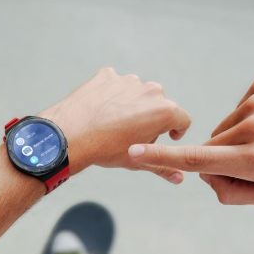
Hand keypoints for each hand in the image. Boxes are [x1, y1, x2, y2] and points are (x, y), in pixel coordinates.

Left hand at [40, 67, 189, 182]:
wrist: (71, 135)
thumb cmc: (107, 150)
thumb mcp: (137, 161)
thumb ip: (162, 167)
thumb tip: (179, 178)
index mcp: (165, 111)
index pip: (182, 119)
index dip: (176, 130)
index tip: (166, 136)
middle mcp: (151, 91)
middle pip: (160, 105)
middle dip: (152, 117)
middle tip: (133, 134)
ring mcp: (129, 81)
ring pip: (137, 93)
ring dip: (132, 104)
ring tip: (114, 123)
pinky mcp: (108, 75)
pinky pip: (115, 84)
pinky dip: (111, 94)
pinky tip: (101, 110)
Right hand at [128, 74, 253, 204]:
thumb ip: (236, 194)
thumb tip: (207, 179)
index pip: (200, 159)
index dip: (163, 156)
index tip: (135, 150)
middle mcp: (253, 127)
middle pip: (211, 149)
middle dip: (223, 162)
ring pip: (224, 129)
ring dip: (237, 139)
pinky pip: (239, 108)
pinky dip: (250, 119)